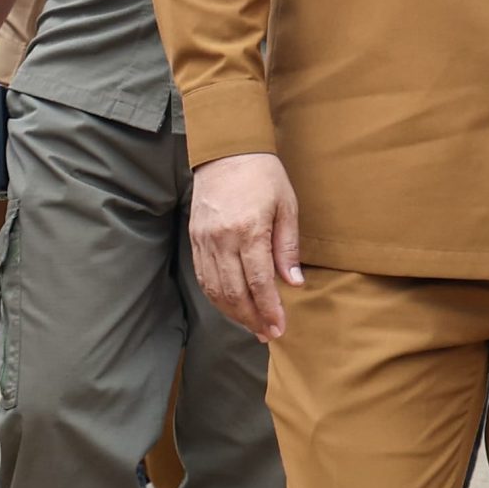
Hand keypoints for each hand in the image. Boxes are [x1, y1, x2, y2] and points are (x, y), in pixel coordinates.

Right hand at [188, 153, 302, 342]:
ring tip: (252, 327)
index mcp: (249, 230)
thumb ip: (287, 247)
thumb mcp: (287, 206)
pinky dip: (216, 297)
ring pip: (215, 289)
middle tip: (267, 335)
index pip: (258, 282)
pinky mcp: (194, 239)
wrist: (226, 152)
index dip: (269, 309)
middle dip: (251, 319)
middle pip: (234, 292)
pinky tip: (230, 307)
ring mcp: (204, 241)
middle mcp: (222, 240)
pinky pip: (203, 277)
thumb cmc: (264, 176)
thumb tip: (294, 283)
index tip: (279, 328)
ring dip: (233, 314)